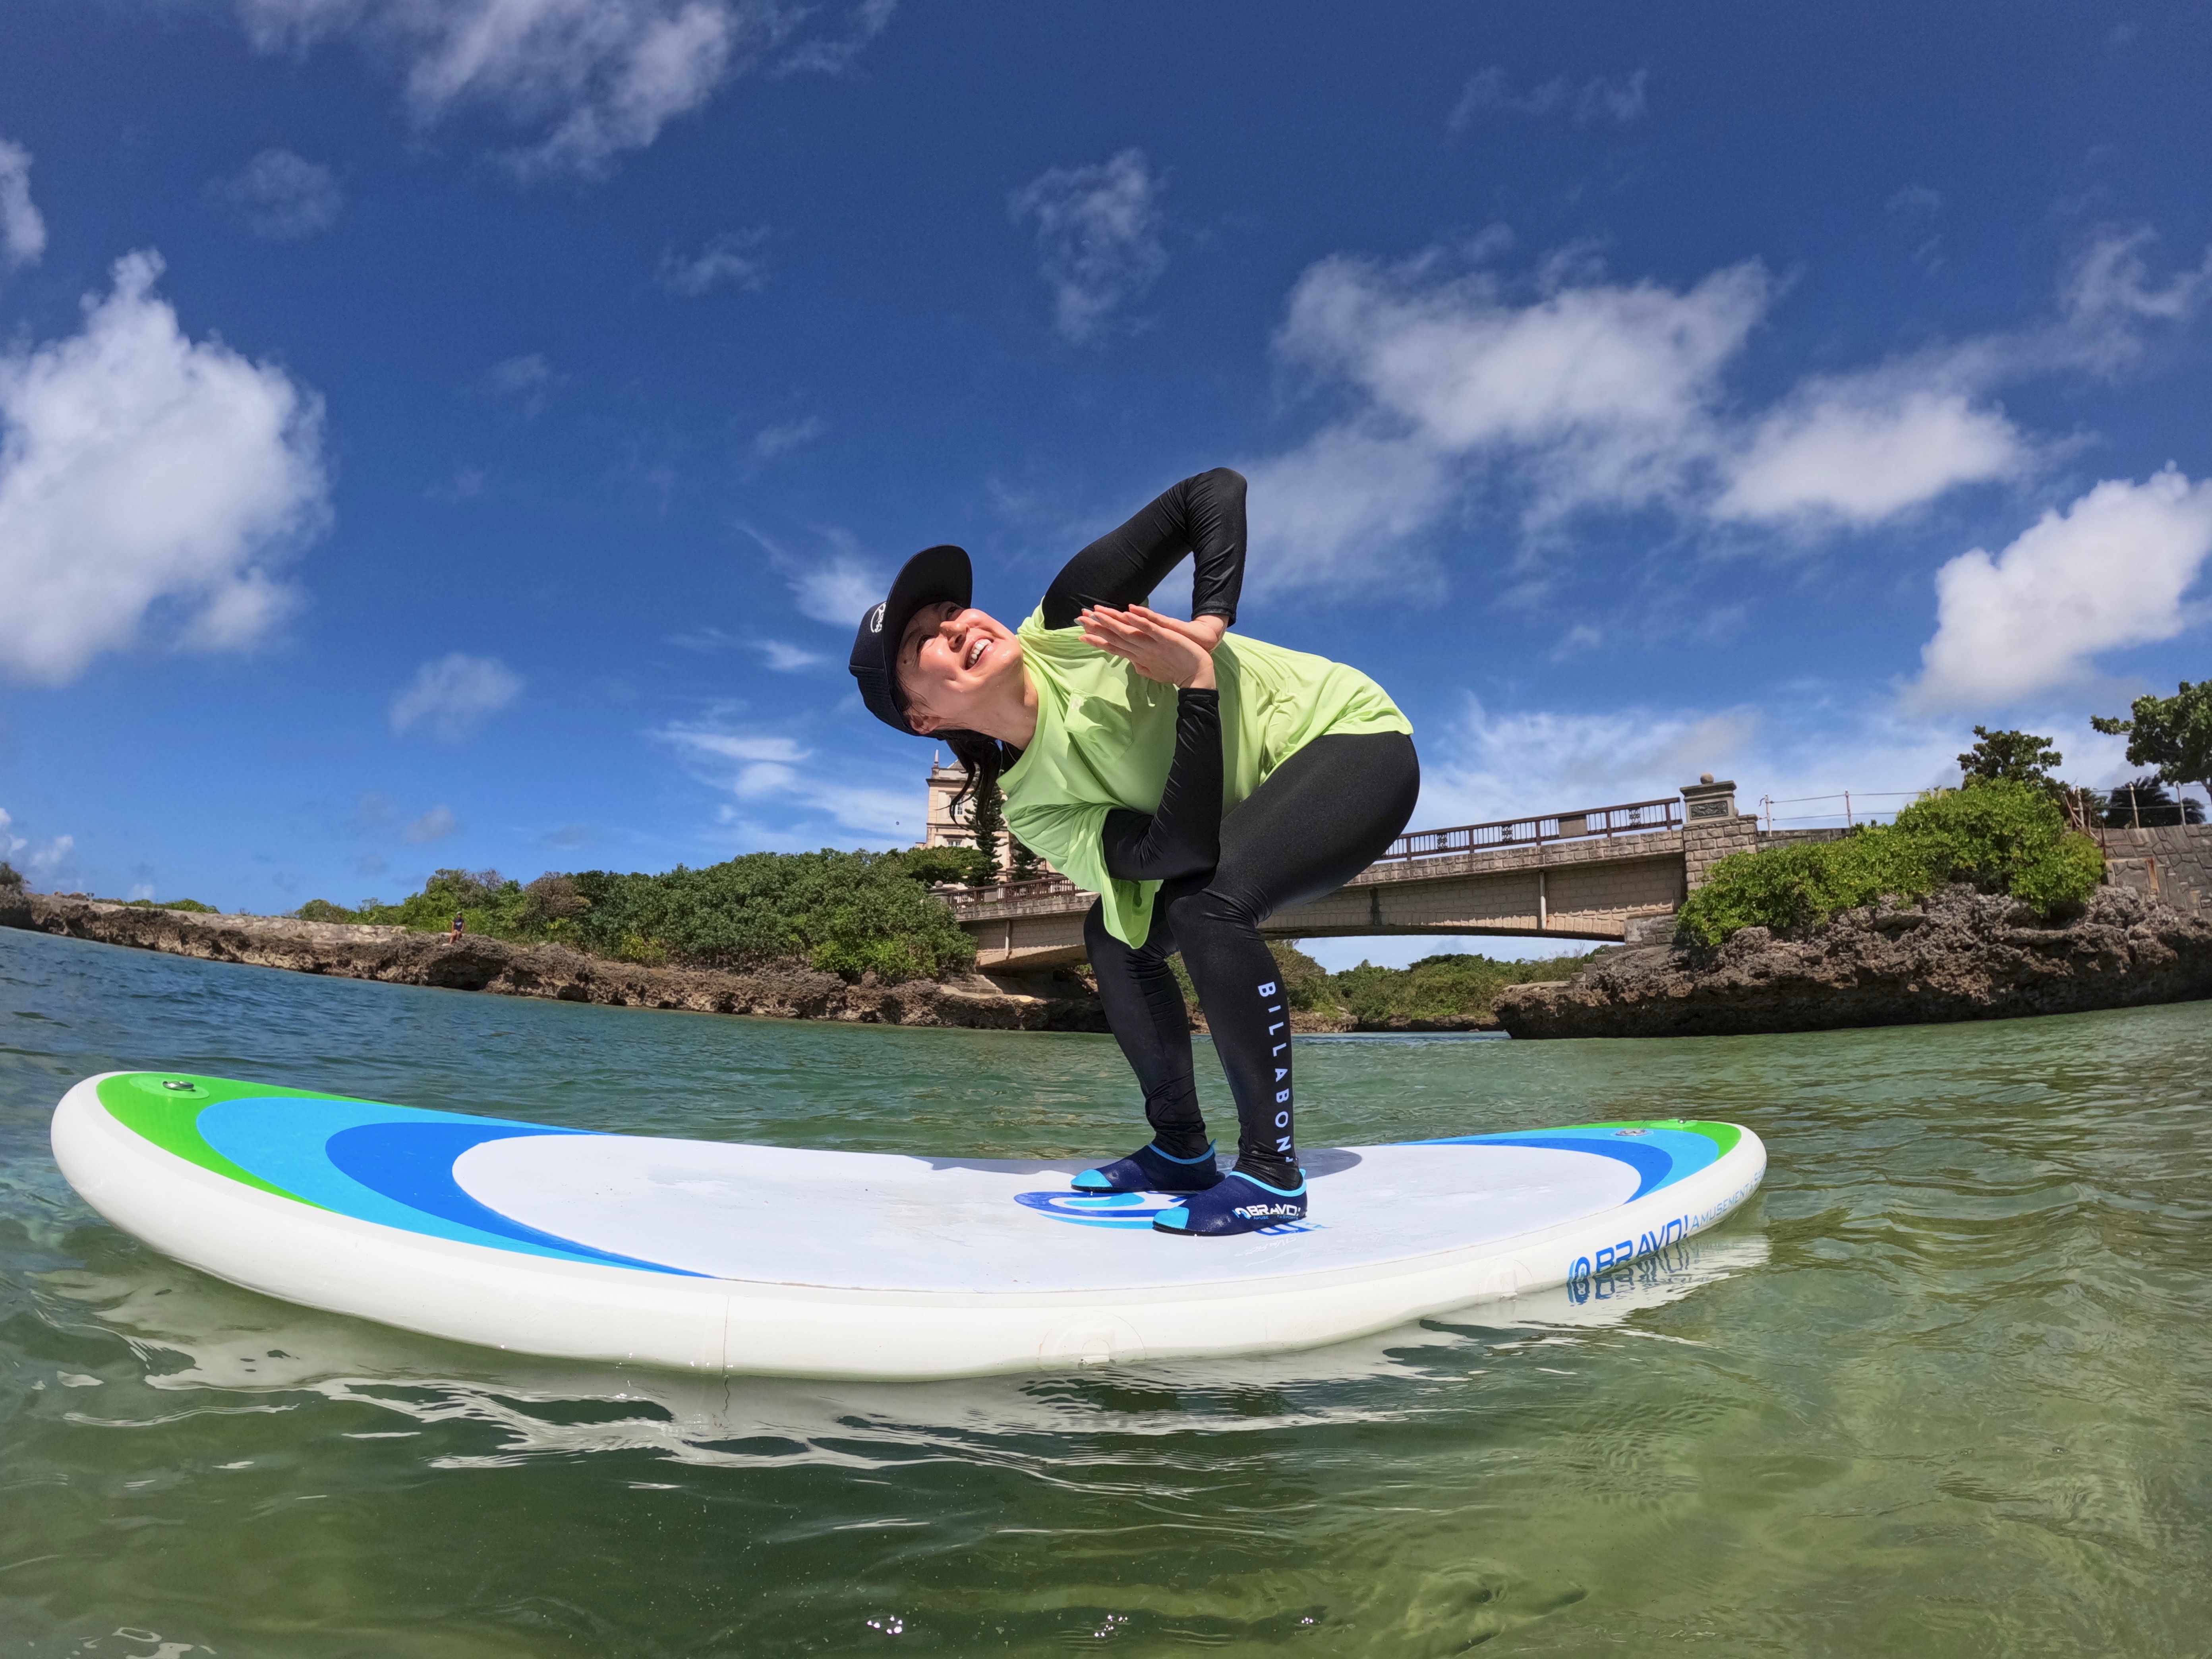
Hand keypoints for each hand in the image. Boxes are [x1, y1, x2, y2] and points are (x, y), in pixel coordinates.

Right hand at [1079, 604, 1216, 688]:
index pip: (1113, 647)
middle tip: (1079, 617)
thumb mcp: (1155, 670)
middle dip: (1097, 627)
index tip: (1081, 634)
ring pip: (1128, 631)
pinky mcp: (1166, 639)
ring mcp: (1153, 645)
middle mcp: (1141, 650)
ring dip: (1111, 621)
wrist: (1199, 677)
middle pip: (1115, 637)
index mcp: (1138, 657)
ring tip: (1096, 612)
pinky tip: (1126, 612)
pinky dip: (1138, 621)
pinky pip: (1150, 628)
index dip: (1097, 640)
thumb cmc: (1177, 672)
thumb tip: (1132, 663)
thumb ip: (1141, 664)